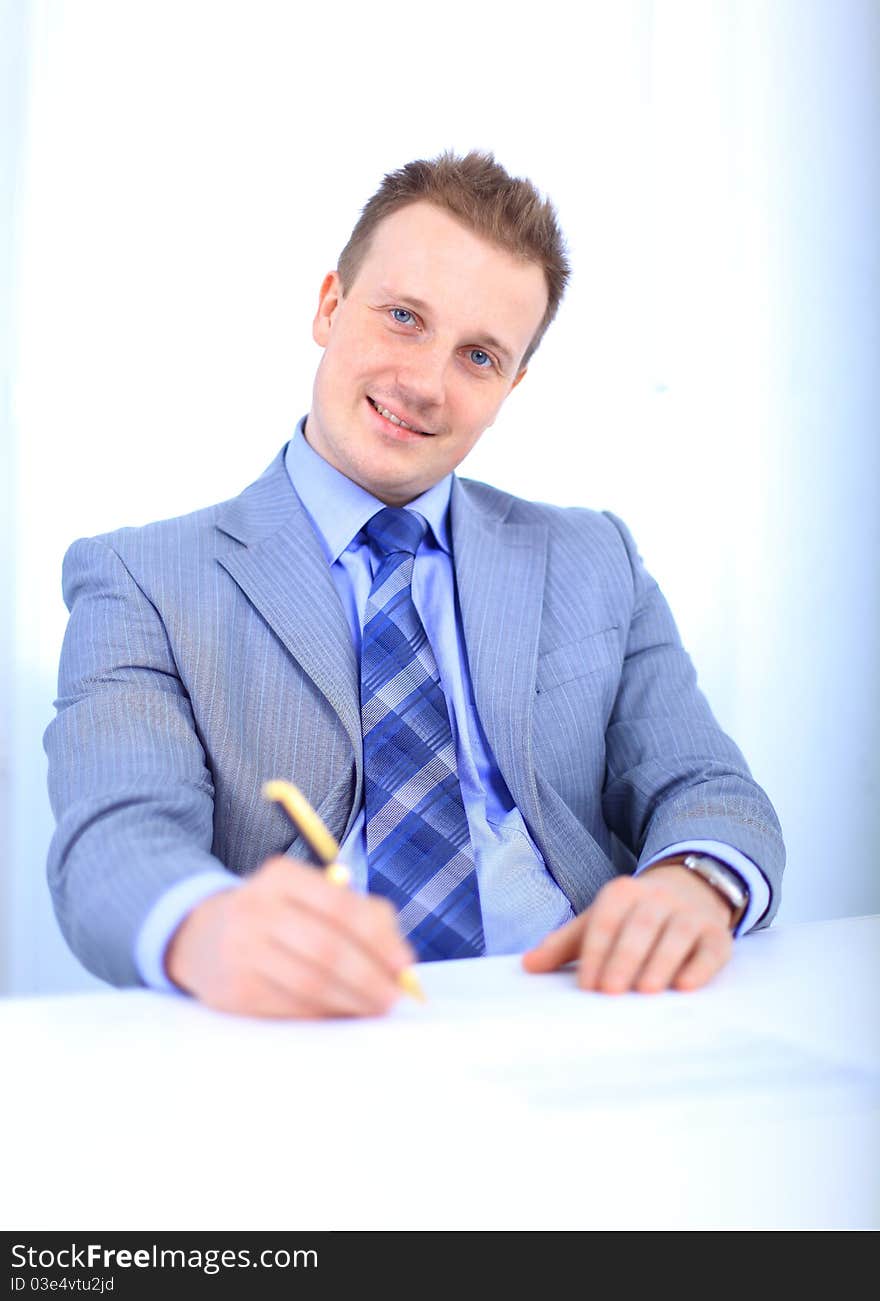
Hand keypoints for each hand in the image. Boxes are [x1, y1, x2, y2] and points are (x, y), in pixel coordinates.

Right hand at [165, 855, 414, 1018]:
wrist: (200, 936)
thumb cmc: (276, 915)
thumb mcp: (308, 896)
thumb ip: (360, 915)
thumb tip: (401, 961)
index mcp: (281, 876)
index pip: (340, 907)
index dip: (378, 939)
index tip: (405, 965)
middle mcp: (256, 909)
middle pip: (327, 949)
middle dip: (369, 977)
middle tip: (394, 995)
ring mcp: (240, 952)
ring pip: (310, 984)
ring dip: (352, 1001)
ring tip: (375, 1007)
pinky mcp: (233, 992)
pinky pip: (290, 1008)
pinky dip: (324, 1014)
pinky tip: (341, 1014)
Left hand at [522, 861, 734, 993]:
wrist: (690, 891)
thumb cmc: (632, 918)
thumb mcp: (597, 922)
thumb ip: (563, 944)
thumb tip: (527, 966)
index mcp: (622, 893)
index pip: (606, 920)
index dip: (596, 952)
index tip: (587, 986)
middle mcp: (657, 898)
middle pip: (641, 926)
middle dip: (625, 958)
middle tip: (611, 991)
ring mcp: (690, 914)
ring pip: (676, 934)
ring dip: (661, 962)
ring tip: (646, 991)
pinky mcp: (717, 935)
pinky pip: (711, 949)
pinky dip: (700, 967)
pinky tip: (686, 986)